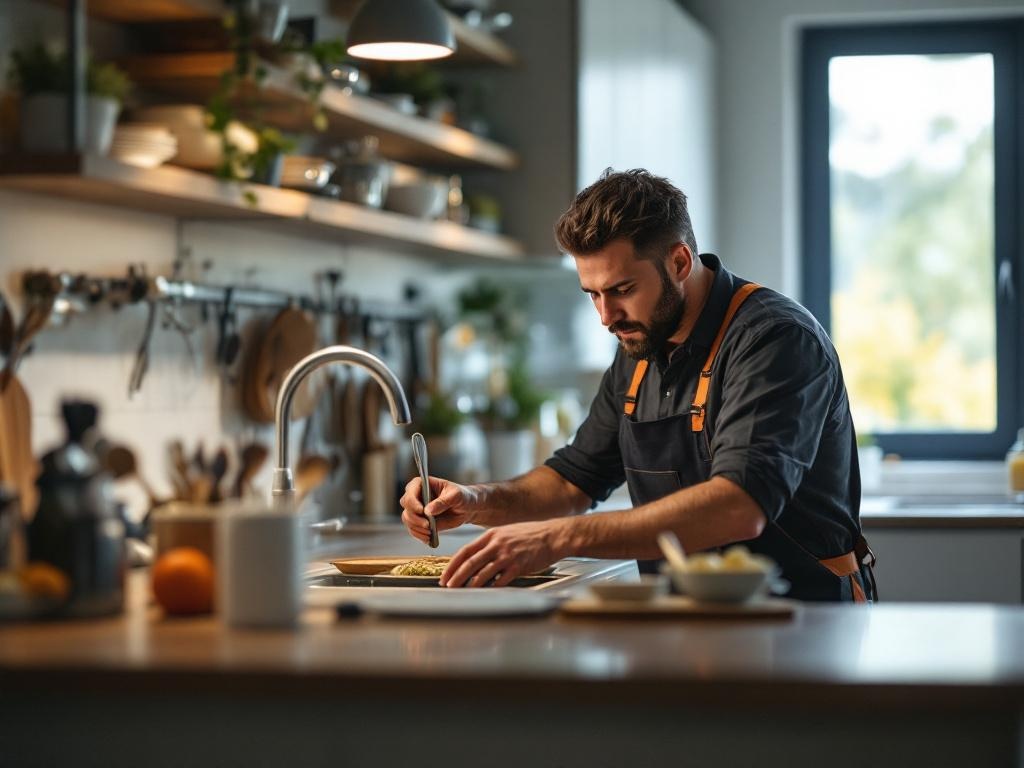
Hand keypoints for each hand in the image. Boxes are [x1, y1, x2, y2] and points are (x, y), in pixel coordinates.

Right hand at [400, 476, 477, 544]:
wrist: (467, 508)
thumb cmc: (462, 496)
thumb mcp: (456, 495)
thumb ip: (443, 502)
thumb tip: (428, 511)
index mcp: (423, 484)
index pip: (410, 491)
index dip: (413, 501)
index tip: (422, 510)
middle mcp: (417, 496)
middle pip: (406, 506)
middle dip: (414, 517)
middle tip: (427, 525)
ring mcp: (417, 510)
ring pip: (407, 519)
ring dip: (416, 528)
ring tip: (429, 533)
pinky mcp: (420, 521)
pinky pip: (413, 529)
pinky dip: (419, 535)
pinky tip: (428, 538)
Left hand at [441, 520, 568, 587]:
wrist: (552, 536)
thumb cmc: (529, 535)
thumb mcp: (506, 532)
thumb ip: (490, 543)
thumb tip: (474, 558)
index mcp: (491, 535)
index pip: (465, 551)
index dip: (452, 565)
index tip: (445, 575)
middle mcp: (497, 544)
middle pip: (470, 563)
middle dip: (456, 576)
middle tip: (447, 586)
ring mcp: (507, 555)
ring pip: (482, 572)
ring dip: (470, 584)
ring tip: (461, 591)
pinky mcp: (518, 566)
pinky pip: (500, 580)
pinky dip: (490, 588)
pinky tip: (483, 593)